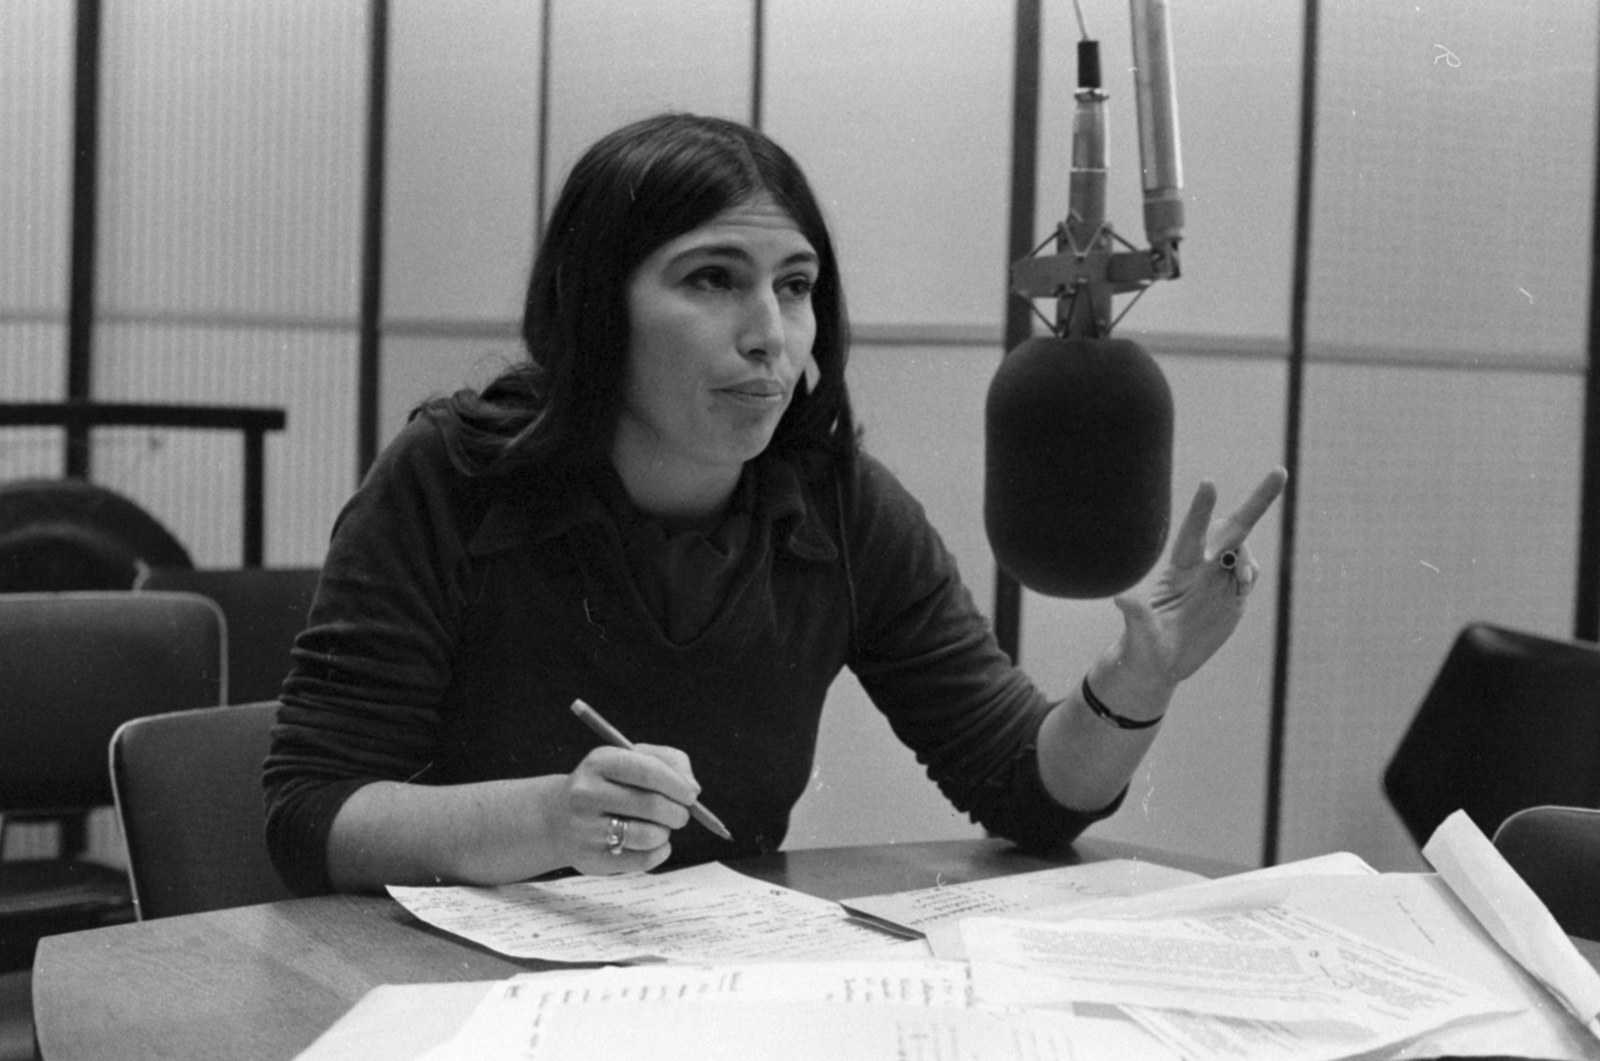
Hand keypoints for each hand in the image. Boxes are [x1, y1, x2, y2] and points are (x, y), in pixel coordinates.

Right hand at [555, 743, 698, 874]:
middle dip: (678, 812)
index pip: (647, 771)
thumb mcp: (630, 759)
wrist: (557, 817)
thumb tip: (692, 788)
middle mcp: (586, 794)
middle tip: (681, 814)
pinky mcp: (590, 859)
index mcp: (599, 762)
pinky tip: (654, 844)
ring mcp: (585, 829)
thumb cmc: (607, 784)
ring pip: (648, 836)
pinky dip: (659, 852)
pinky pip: (642, 861)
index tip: (691, 795)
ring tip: (661, 828)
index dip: (677, 784)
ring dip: (665, 833)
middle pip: (651, 805)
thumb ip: (668, 761)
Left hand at [1111, 466, 1286, 685]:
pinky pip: (1250, 573)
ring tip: (1240, 580)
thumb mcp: (1139, 633)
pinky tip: (1241, 587)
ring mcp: (1218, 578)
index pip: (1192, 533)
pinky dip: (1251, 573)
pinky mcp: (1233, 594)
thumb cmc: (1142, 645)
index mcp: (1177, 569)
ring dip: (1247, 558)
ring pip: (1243, 549)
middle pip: (1232, 527)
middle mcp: (1201, 566)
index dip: (1201, 509)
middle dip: (1257, 501)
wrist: (1161, 662)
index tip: (1208, 482)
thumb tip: (1121, 599)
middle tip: (1280, 472)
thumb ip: (1137, 615)